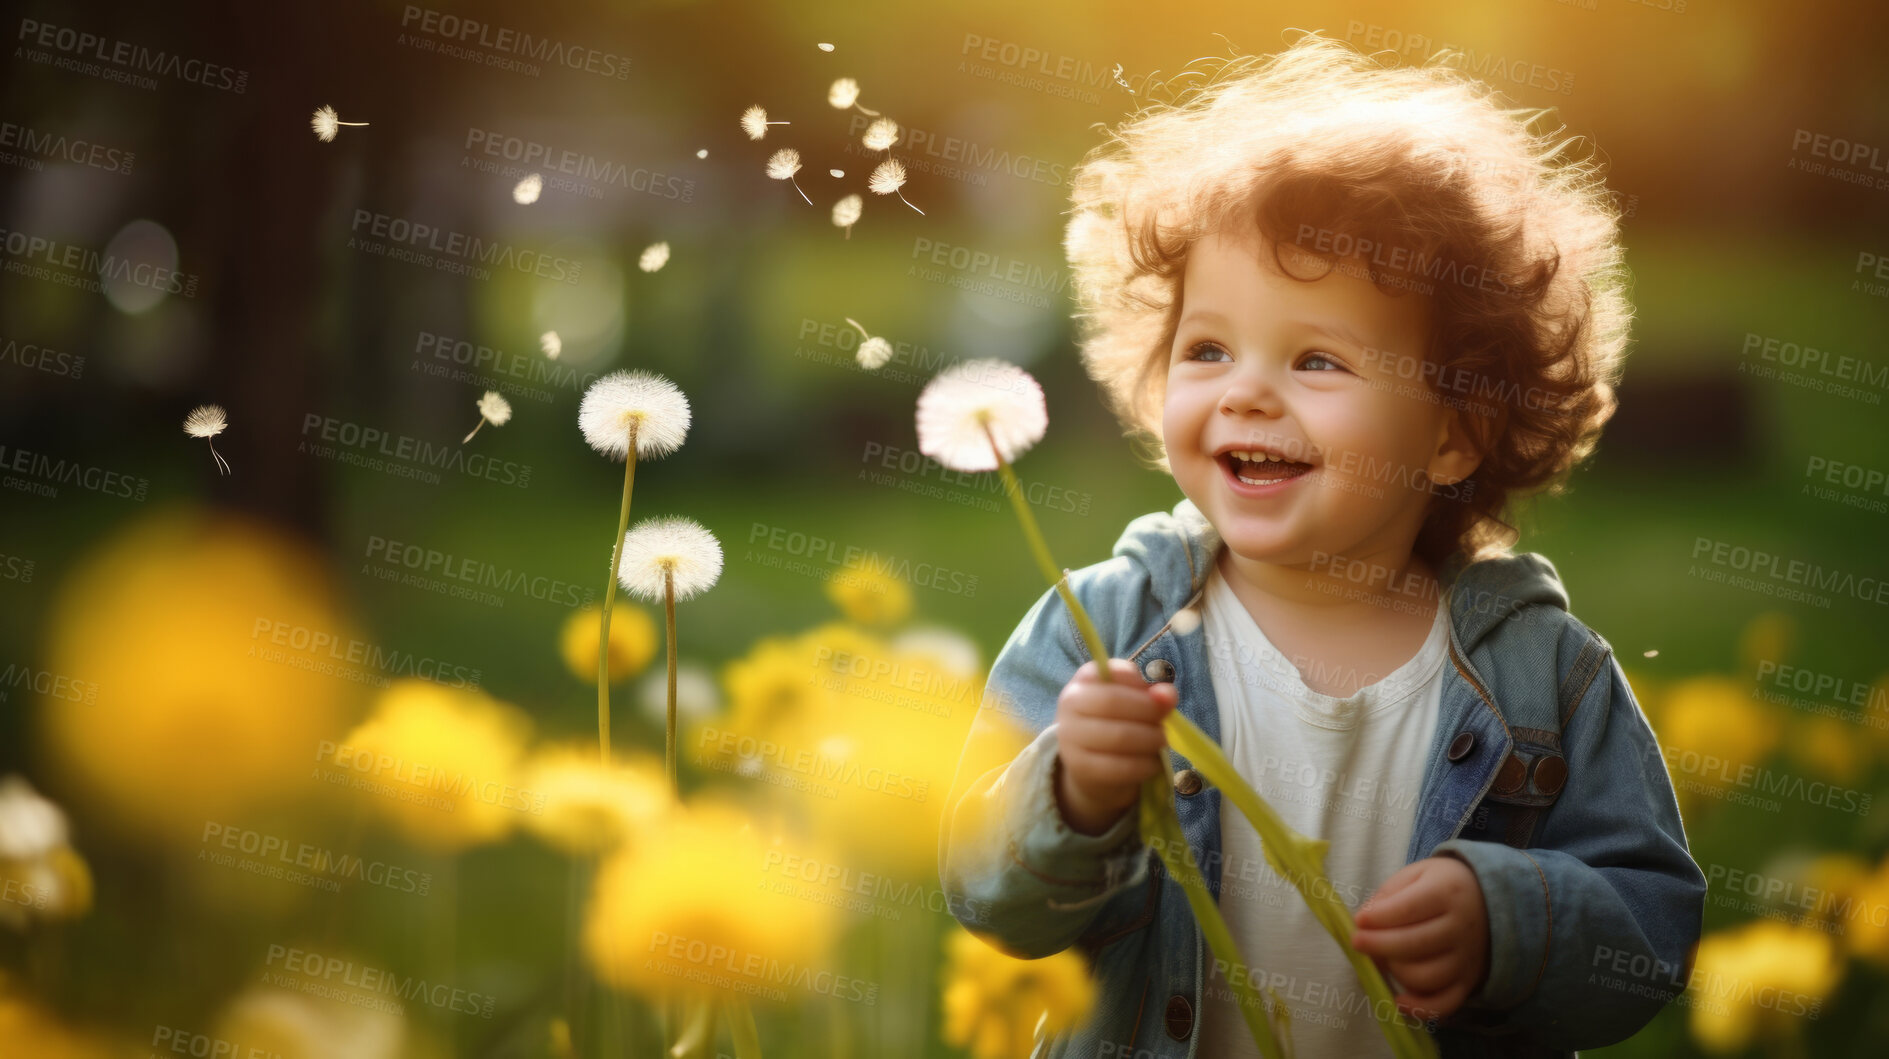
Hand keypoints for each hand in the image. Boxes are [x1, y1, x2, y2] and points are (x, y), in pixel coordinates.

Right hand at [1053, 659, 1177, 834]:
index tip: (1157, 695)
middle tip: (1165, 724)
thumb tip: (1168, 694)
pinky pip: (1119, 766)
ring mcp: (1070, 736)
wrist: (1091, 764)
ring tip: (1161, 742)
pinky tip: (1154, 763)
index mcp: (1083, 680)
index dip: (1139, 682)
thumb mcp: (1133, 702)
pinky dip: (1145, 765)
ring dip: (1150, 740)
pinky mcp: (1079, 767)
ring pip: (1118, 736)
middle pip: (1112, 702)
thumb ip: (1153, 694)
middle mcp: (1070, 703)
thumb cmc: (1116, 722)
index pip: (1110, 671)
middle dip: (1148, 712)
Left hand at [1351, 855, 1490, 1020]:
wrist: (1486, 902)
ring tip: (1383, 959)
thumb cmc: (1440, 887)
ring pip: (1425, 977)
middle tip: (1358, 941)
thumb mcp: (1415, 876)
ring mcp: (1466, 958)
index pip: (1409, 908)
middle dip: (1378, 945)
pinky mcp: (1468, 982)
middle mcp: (1461, 928)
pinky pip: (1445, 1004)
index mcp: (1447, 893)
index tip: (1359, 920)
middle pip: (1414, 944)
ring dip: (1394, 971)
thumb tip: (1364, 924)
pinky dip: (1419, 1008)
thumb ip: (1388, 896)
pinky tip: (1398, 999)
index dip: (1379, 917)